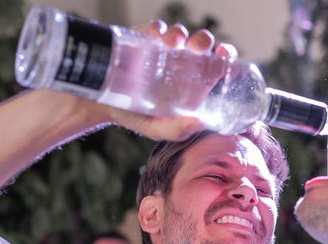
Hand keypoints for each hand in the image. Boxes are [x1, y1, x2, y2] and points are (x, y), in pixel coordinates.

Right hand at [88, 21, 237, 140]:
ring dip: (181, 33)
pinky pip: (155, 29)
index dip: (224, 56)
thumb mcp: (157, 130)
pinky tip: (157, 36)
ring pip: (180, 34)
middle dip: (203, 41)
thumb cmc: (136, 117)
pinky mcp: (144, 40)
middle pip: (201, 45)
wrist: (103, 105)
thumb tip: (200, 123)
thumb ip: (177, 131)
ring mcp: (162, 51)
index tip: (224, 55)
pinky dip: (159, 29)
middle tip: (199, 47)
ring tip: (173, 43)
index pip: (216, 64)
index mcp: (192, 83)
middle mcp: (181, 64)